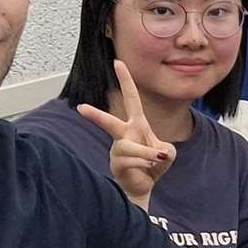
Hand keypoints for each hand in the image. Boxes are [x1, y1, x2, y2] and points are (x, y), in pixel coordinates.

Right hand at [76, 59, 175, 207]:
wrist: (144, 185)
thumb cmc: (153, 164)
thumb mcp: (167, 152)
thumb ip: (165, 149)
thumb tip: (156, 154)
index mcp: (137, 124)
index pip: (131, 98)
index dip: (125, 80)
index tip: (117, 62)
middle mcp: (124, 134)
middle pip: (109, 122)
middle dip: (96, 116)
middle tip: (80, 108)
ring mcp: (118, 150)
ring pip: (130, 148)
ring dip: (147, 154)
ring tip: (156, 160)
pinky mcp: (117, 165)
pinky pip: (133, 161)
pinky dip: (146, 164)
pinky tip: (149, 168)